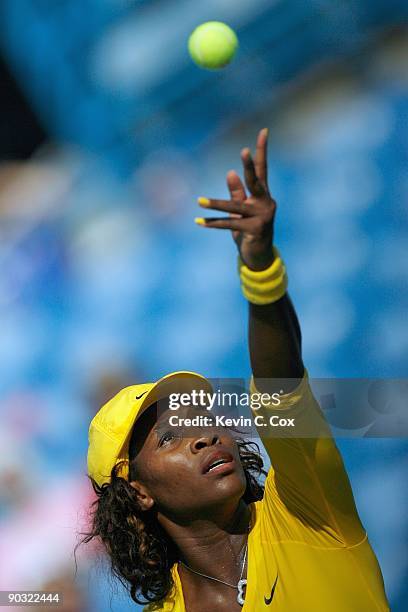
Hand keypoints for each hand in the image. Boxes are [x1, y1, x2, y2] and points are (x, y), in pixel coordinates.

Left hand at [196, 128, 275, 270]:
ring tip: (199, 201)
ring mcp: (262, 216)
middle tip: (244, 151)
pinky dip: (213, 224)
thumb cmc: (249, 230)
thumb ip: (236, 193)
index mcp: (262, 195)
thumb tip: (230, 172)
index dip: (261, 150)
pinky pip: (229, 224)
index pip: (262, 169)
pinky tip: (199, 221)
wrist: (258, 256)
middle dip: (249, 166)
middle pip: (255, 181)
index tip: (263, 130)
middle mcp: (265, 202)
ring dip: (215, 204)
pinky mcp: (255, 229)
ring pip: (235, 206)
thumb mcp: (241, 210)